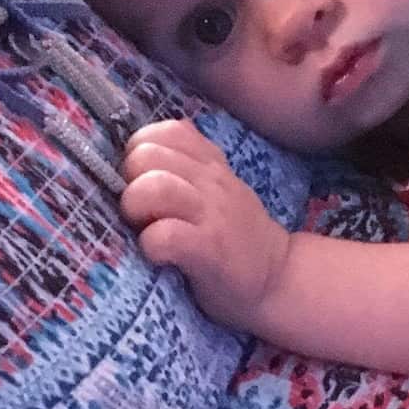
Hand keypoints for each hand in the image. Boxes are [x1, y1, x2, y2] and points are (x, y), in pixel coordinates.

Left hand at [119, 119, 291, 331]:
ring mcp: (213, 213)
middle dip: (129, 182)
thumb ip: (189, 167)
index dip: (141, 152)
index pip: (165, 131)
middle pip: (146, 155)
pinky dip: (151, 245)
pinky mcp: (210, 249)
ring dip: (136, 209)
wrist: (278, 278)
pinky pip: (163, 235)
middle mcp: (213, 181)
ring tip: (145, 229)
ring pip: (151, 187)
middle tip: (142, 211)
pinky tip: (158, 255)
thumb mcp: (220, 190)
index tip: (145, 180)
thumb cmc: (235, 237)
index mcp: (212, 164)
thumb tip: (140, 150)